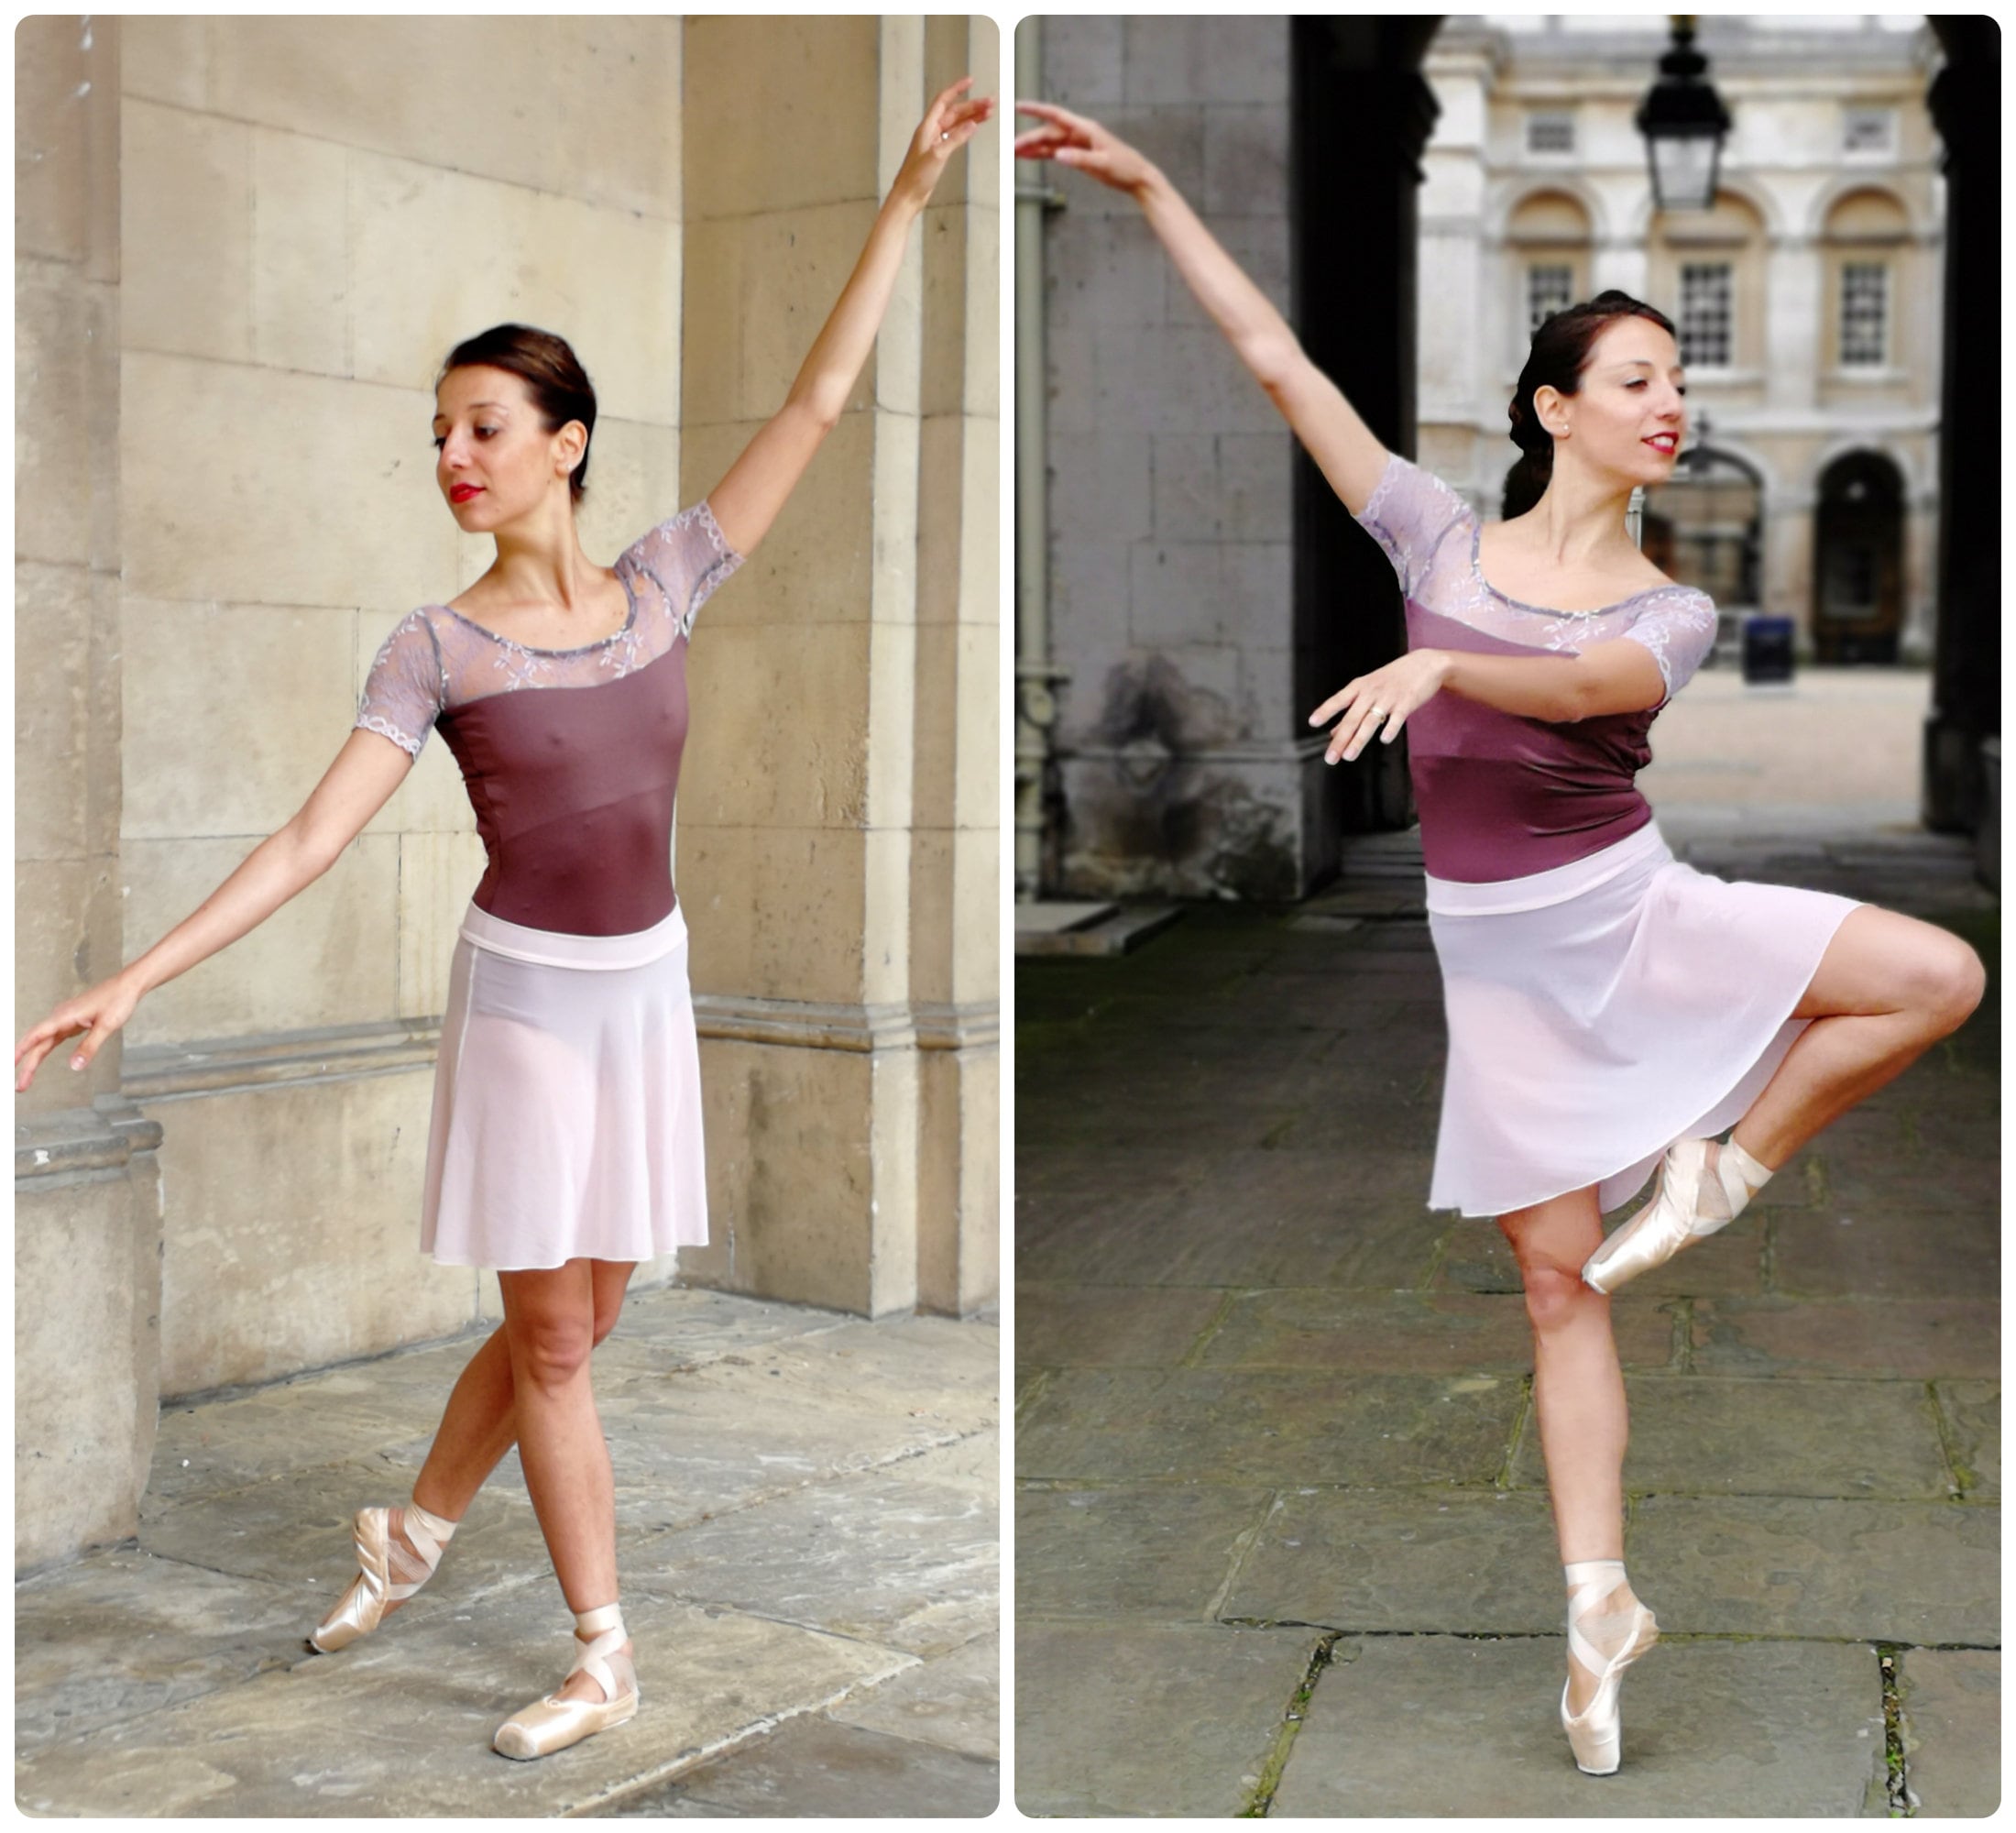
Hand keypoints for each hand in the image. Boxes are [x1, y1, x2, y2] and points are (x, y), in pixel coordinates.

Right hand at [15, 971, 140, 1092]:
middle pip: (38, 1042)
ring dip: (34, 1058)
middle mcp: (61, 1016)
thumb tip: (74, 1066)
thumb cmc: (119, 1001)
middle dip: (27, 1064)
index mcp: (65, 1016)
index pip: (37, 1035)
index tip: (9, 1064)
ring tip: (26, 1078)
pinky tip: (40, 1058)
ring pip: (44, 1041)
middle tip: (20, 1085)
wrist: (128, 985)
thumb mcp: (107, 1026)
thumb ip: (90, 1046)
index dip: (21, 1050)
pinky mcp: (73, 1021)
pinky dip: (45, 1049)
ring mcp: (66, 1018)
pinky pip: (54, 1037)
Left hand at [891, 77, 993, 208]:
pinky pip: (955, 135)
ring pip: (957, 123)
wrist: (908, 196)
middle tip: (991, 103)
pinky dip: (966, 130)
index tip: (971, 81)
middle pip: (954, 112)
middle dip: (973, 106)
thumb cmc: (916, 177)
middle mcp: (931, 131)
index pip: (944, 101)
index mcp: (927, 127)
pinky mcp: (939, 152)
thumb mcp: (938, 155)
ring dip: (972, 117)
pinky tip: (976, 126)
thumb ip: (956, 139)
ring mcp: (935, 142)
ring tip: (990, 113)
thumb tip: (972, 125)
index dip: (957, 89)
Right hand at [1014, 101, 1157, 194]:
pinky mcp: (1077, 156)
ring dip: (1032, 147)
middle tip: (1011, 148)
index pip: (1056, 115)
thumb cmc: (1125, 167)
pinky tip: (1028, 157)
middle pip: (1049, 133)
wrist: (1136, 177)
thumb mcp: (1103, 164)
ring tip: (1013, 153)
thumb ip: (1080, 159)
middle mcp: (1079, 133)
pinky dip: (1041, 155)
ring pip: (1049, 143)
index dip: (1036, 110)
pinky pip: (1055, 153)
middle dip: (1029, 138)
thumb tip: (1058, 156)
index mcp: (1085, 129)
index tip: (1018, 106)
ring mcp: (1077, 144)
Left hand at [1308, 650, 1449, 764]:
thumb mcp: (1369, 689)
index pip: (1339, 700)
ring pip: (1370, 721)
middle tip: (1330, 757)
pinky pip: (1397, 718)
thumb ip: (1351, 710)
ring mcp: (1388, 697)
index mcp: (1360, 687)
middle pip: (1352, 718)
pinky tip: (1384, 740)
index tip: (1313, 722)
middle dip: (1340, 740)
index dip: (1326, 710)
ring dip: (1358, 739)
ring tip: (1348, 756)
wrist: (1424, 664)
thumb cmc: (1393, 678)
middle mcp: (1371, 692)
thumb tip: (1331, 732)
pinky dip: (1390, 728)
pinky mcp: (1406, 702)